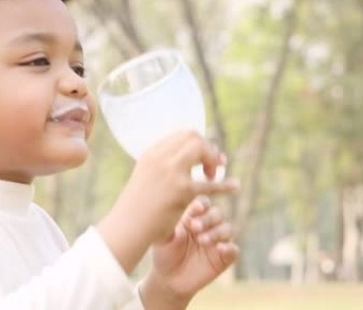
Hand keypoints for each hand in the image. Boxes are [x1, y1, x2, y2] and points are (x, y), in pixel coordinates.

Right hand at [97, 130, 236, 273]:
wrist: (128, 226)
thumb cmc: (138, 206)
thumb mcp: (146, 176)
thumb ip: (162, 164)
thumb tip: (181, 157)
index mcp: (152, 152)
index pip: (183, 134)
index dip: (199, 144)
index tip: (204, 158)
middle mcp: (160, 157)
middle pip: (194, 136)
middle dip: (208, 148)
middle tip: (212, 167)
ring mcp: (171, 172)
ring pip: (201, 148)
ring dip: (213, 160)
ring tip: (213, 175)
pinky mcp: (182, 191)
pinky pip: (211, 184)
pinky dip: (226, 185)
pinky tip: (234, 187)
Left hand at [142, 195, 238, 307]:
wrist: (169, 278)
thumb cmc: (165, 253)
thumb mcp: (165, 238)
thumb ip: (171, 227)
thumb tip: (175, 214)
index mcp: (194, 216)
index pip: (203, 204)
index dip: (202, 204)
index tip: (196, 208)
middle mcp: (209, 226)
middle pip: (217, 214)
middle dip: (208, 218)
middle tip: (195, 227)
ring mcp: (218, 241)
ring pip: (227, 229)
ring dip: (216, 232)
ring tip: (202, 240)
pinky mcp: (224, 258)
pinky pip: (233, 250)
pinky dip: (229, 248)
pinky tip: (220, 248)